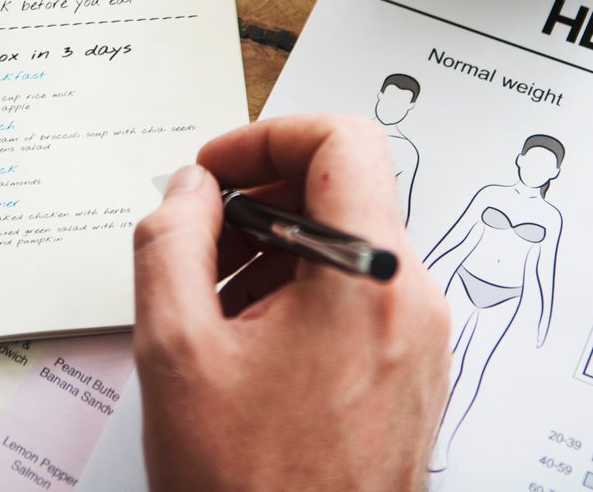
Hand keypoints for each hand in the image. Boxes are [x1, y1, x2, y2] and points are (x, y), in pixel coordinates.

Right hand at [134, 115, 450, 491]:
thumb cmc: (251, 487)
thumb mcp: (176, 350)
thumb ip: (170, 243)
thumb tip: (187, 191)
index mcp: (368, 278)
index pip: (342, 139)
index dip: (266, 135)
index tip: (214, 171)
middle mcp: (413, 302)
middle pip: (345, 191)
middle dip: (259, 201)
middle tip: (196, 238)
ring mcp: (422, 343)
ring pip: (349, 248)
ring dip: (275, 252)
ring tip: (211, 305)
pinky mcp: (414, 378)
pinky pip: (362, 300)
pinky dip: (302, 296)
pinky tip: (245, 346)